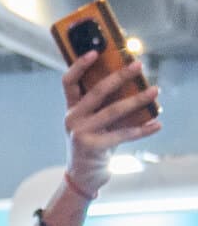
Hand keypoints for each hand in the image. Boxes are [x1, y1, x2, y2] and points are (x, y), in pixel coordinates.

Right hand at [63, 53, 161, 199]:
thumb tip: (134, 78)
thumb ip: (106, 101)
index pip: (69, 82)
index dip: (79, 65)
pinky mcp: (92, 148)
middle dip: (120, 77)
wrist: (85, 174)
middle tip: (139, 65)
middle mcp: (72, 119)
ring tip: (155, 91)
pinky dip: (142, 130)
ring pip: (113, 111)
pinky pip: (121, 135)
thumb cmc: (95, 139)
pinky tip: (157, 124)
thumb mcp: (95, 118)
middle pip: (96, 92)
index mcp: (72, 108)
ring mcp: (80, 134)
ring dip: (137, 100)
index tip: (95, 51)